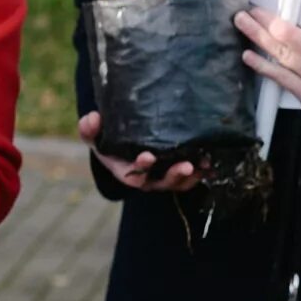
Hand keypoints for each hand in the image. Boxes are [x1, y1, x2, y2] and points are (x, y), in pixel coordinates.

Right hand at [77, 111, 199, 191]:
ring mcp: (163, 179)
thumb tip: (92, 118)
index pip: (133, 174)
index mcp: (125, 172)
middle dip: (174, 175)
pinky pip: (191, 178)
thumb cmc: (107, 143)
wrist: (122, 150)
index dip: (141, 167)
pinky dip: (202, 172)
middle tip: (186, 166)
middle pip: (162, 182)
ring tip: (204, 163)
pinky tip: (211, 162)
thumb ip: (89, 129)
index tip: (148, 156)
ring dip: (193, 175)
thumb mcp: (94, 137)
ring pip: (180, 182)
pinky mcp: (177, 175)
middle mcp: (147, 179)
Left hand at [235, 7, 300, 127]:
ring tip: (241, 22)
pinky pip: (281, 77)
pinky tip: (247, 55)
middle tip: (248, 10)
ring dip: (258, 35)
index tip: (270, 1)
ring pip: (282, 53)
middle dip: (266, 20)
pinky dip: (262, 65)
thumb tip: (285, 15)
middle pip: (290, 35)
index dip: (288, 10)